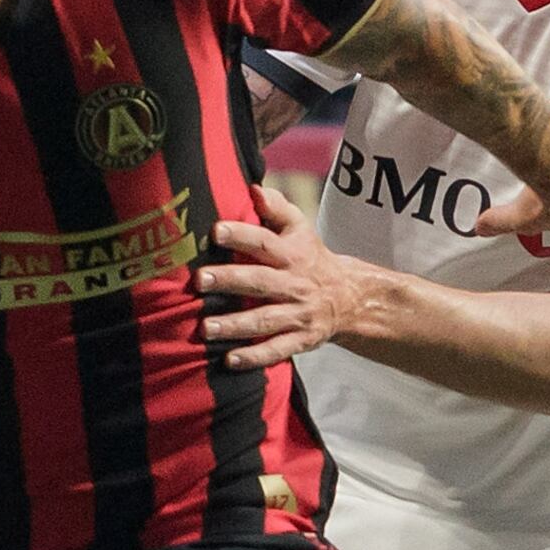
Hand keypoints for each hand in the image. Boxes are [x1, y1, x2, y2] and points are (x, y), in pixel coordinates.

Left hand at [199, 182, 376, 370]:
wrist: (350, 297)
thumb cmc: (311, 257)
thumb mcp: (300, 229)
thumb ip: (277, 208)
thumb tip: (253, 189)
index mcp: (291, 254)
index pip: (265, 242)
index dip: (241, 235)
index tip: (215, 231)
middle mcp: (294, 284)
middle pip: (260, 282)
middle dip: (230, 280)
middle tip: (199, 280)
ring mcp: (298, 314)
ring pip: (265, 320)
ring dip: (235, 325)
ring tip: (206, 328)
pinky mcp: (301, 339)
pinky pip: (277, 350)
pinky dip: (254, 357)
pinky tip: (230, 360)